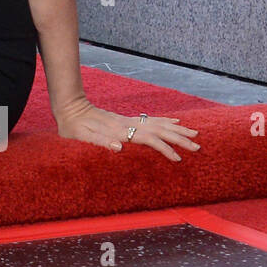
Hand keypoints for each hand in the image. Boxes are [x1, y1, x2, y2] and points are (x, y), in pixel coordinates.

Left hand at [55, 97, 199, 161]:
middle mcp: (127, 124)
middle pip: (159, 130)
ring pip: (158, 124)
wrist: (69, 107)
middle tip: (197, 147)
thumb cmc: (73, 126)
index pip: (149, 139)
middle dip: (179, 139)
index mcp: (120, 131)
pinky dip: (165, 121)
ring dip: (177, 130)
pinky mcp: (126, 120)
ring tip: (195, 134)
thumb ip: (99, 141)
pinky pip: (150, 120)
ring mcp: (128, 121)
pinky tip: (175, 122)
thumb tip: (119, 147)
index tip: (178, 159)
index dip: (164, 148)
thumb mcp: (81, 136)